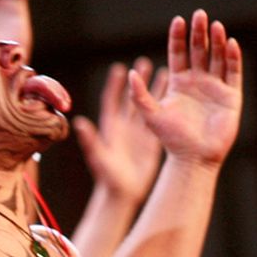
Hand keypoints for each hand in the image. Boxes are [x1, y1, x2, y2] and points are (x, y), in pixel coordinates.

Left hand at [75, 57, 166, 204]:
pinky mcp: (149, 142)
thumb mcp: (99, 158)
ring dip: (154, 90)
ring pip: (147, 106)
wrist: (122, 194)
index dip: (115, 86)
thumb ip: (90, 141)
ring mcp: (137, 134)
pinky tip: (176, 96)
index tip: (119, 69)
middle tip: (144, 62)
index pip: (111, 101)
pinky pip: (160, 119)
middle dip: (137, 81)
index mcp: (110, 129)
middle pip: (131, 99)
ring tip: (165, 72)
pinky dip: (166, 107)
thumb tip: (79, 122)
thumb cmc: (109, 179)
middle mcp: (123, 128)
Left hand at [131, 10, 242, 167]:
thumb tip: (128, 72)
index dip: (178, 38)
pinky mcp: (231, 96)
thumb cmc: (170, 140)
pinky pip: (233, 72)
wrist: (193, 159)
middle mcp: (197, 82)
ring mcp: (215, 88)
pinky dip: (233, 58)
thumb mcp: (151, 115)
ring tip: (215, 25)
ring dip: (217, 41)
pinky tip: (230, 43)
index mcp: (178, 84)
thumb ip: (139, 95)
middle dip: (199, 33)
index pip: (178, 54)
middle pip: (199, 51)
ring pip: (217, 58)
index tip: (178, 20)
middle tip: (200, 14)